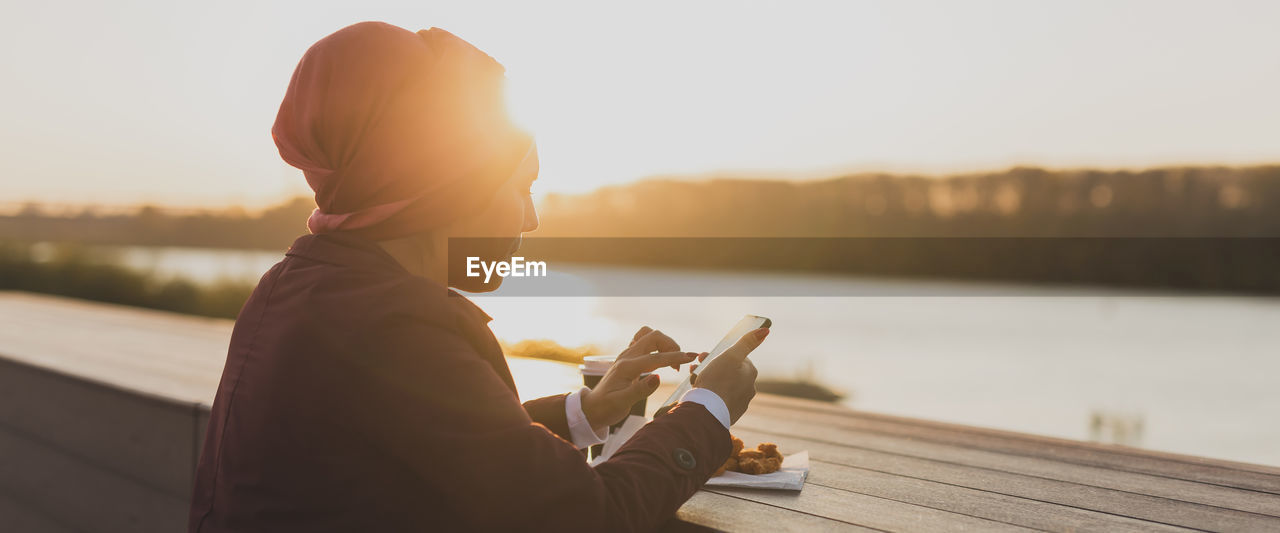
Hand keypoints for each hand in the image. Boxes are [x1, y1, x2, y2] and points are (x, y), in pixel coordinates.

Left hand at [580, 326, 701, 428]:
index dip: (675, 357)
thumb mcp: (622, 403)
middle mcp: (627, 357)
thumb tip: (658, 378)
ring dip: (664, 344)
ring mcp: (627, 356)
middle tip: (679, 365)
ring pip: (650, 337)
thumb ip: (640, 390)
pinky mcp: (629, 359)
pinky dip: (657, 347)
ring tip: (672, 363)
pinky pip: (645, 343)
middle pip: (653, 337)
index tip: (691, 358)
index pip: (656, 357)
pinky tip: (661, 360)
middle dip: (671, 346)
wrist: (592, 408)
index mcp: (627, 367)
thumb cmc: (606, 408)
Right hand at [690, 327, 767, 424]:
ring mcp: (740, 402)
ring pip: (723, 386)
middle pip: (729, 372)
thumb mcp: (731, 355)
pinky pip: (719, 400)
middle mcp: (749, 388)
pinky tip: (700, 394)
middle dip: (713, 367)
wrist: (707, 412)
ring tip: (694, 380)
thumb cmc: (717, 380)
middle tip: (696, 366)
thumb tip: (765, 330)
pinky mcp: (729, 414)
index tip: (705, 356)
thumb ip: (747, 342)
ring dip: (710, 380)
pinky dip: (711, 395)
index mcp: (750, 373)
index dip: (719, 355)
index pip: (736, 358)